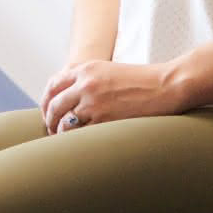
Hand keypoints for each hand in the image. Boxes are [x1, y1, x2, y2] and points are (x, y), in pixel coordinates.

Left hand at [41, 59, 181, 132]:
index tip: (48, 112)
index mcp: (86, 69)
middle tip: (52, 130)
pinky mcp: (103, 118)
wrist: (166, 86)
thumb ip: (88, 82)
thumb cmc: (142, 82)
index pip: (53, 84)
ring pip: (63, 121)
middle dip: (49, 120)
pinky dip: (76, 140)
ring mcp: (93, 102)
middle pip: (54, 104)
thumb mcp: (110, 72)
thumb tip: (69, 101)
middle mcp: (86, 83)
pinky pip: (79, 134)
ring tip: (64, 139)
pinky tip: (79, 144)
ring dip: (60, 133)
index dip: (46, 101)